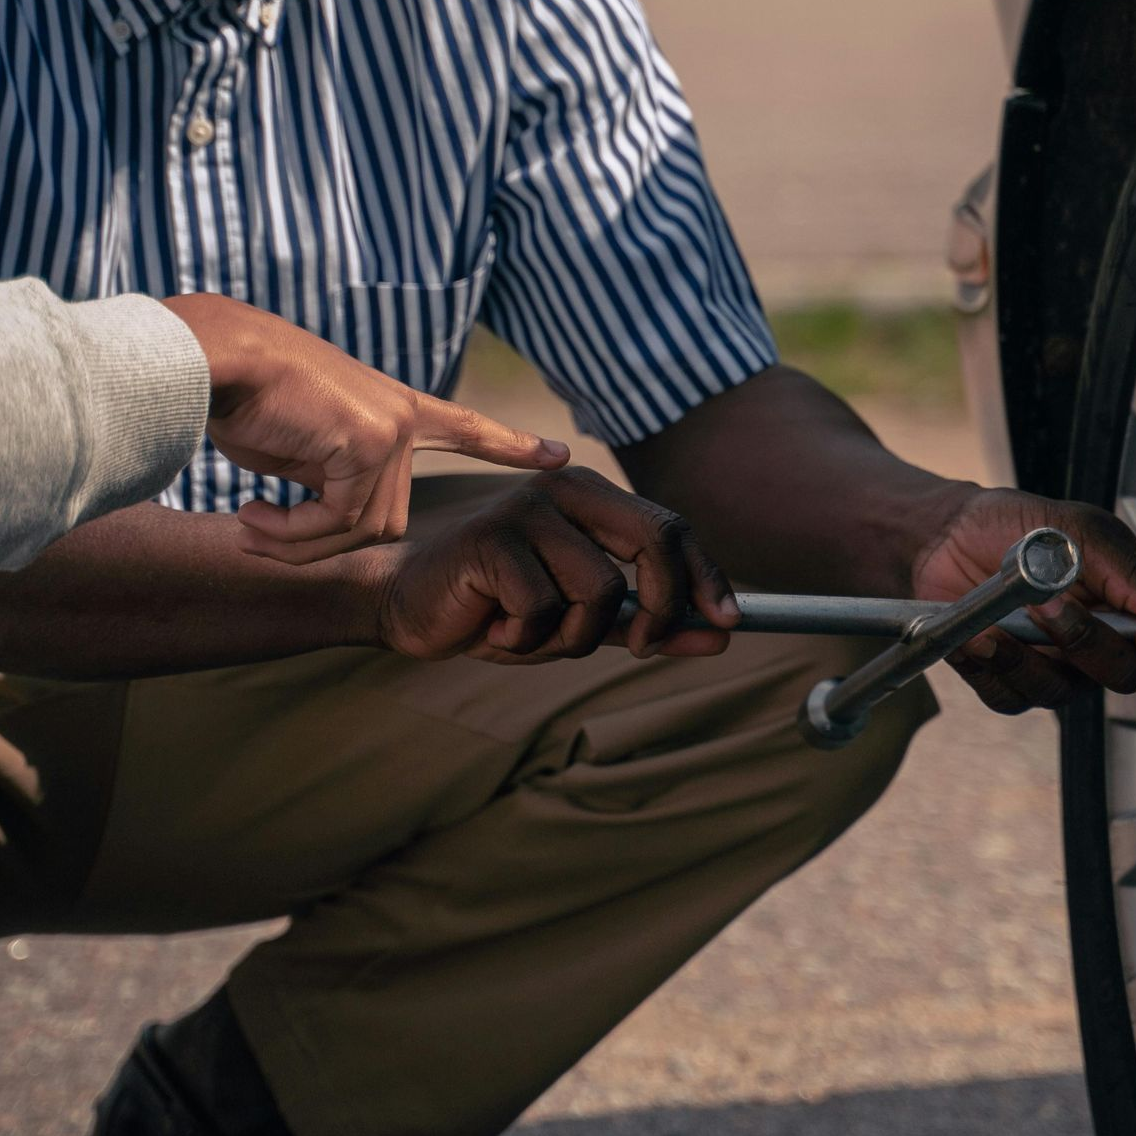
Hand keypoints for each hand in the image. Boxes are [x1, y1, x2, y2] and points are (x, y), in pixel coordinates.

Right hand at [161, 295, 567, 560]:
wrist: (216, 360)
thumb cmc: (245, 399)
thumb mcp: (300, 446)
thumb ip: (334, 478)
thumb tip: (337, 522)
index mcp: (393, 407)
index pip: (465, 427)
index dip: (508, 444)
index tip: (558, 455)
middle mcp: (402, 416)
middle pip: (386, 519)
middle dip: (321, 541)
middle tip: (260, 533)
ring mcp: (393, 426)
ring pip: (364, 529)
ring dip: (299, 543)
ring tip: (251, 524)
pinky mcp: (371, 440)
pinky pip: (339, 522)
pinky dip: (291, 535)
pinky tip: (252, 515)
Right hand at [370, 464, 739, 662]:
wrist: (407, 605)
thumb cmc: (497, 608)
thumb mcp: (582, 621)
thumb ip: (646, 624)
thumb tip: (720, 636)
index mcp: (592, 497)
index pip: (672, 527)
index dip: (707, 576)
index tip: (728, 623)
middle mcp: (564, 488)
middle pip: (654, 541)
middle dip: (664, 606)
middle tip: (643, 647)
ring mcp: (527, 509)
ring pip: (600, 590)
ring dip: (573, 636)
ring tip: (530, 634)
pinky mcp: (492, 538)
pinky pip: (544, 608)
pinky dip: (526, 639)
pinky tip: (493, 628)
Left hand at [910, 484, 1135, 715]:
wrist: (950, 534)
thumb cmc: (1019, 527)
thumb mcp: (1080, 531)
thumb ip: (1133, 574)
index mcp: (1128, 609)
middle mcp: (1096, 647)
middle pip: (1122, 677)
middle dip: (1088, 643)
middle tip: (1053, 603)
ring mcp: (1053, 667)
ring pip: (1060, 692)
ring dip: (1027, 656)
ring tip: (1000, 617)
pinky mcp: (1007, 679)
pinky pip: (1009, 696)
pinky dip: (989, 665)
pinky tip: (975, 635)